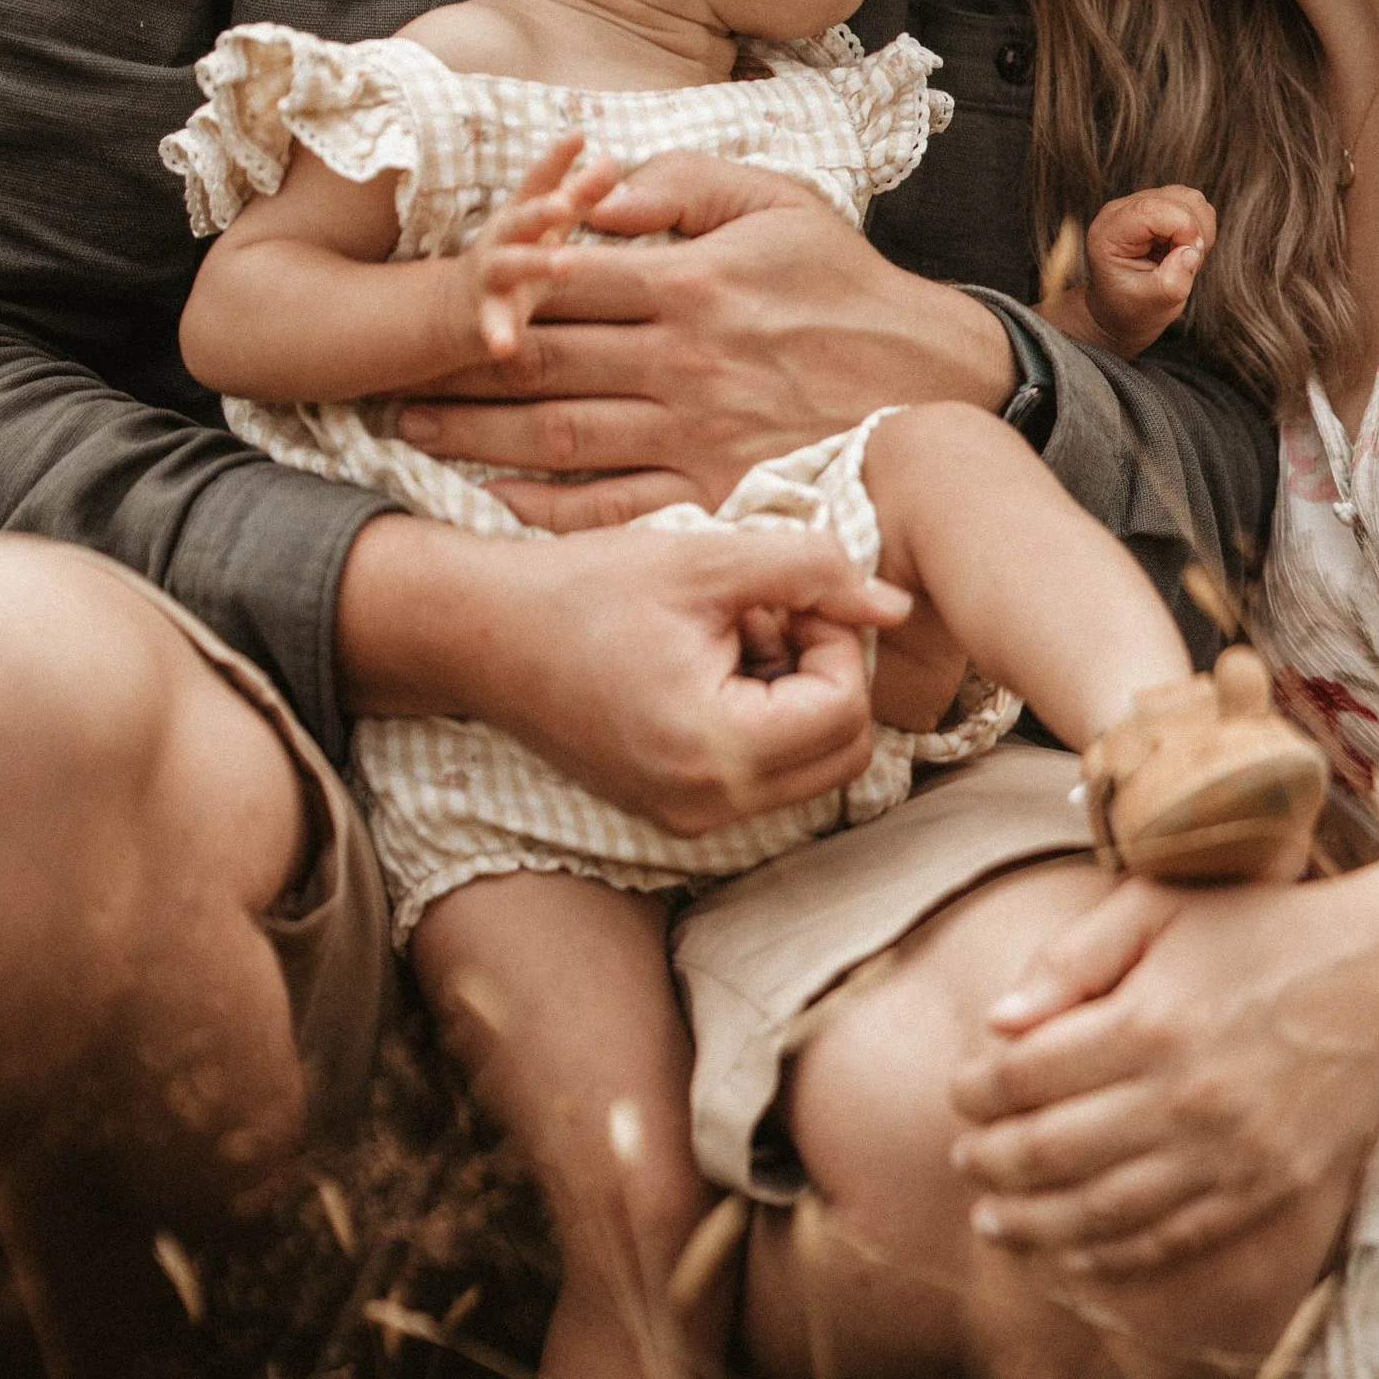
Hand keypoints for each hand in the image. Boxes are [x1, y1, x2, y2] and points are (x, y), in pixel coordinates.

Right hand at [336, 509, 910, 832]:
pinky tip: (711, 665)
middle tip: (771, 616)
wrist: (482, 634)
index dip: (835, 639)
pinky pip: (762, 774)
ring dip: (796, 696)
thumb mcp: (707, 560)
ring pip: (809, 766)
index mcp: (715, 749)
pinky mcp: (674, 811)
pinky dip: (761, 718)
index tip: (784, 596)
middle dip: (826, 674)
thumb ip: (813, 573)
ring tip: (733, 635)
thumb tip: (896, 604)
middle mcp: (706, 805)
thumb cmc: (586, 588)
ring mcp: (688, 818)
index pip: (847, 710)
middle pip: (843, 752)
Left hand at [389, 150, 1011, 529]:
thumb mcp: (781, 202)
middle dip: (453, 365)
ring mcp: (695, 434)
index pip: (560, 278)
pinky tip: (493, 498)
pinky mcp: (713, 494)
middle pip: (539, 360)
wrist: (938, 389)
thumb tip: (596, 190)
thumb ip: (684, 183)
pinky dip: (545, 507)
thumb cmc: (851, 289)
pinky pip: (611, 507)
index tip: (434, 285)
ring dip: (474, 434)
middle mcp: (682, 361)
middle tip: (385, 368)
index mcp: (691, 281)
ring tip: (410, 427)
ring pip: (557, 435)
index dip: (487, 282)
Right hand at [466, 134, 623, 362]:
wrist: (459, 308)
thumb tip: (611, 159)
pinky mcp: (484, 315)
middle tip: (566, 202)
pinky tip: (506, 347)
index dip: (557, 157)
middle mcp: (504, 238)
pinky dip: (498, 334)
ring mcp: (490, 276)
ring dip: (534, 262)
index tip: (579, 134)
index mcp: (524, 213)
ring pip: (509, 265)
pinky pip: (492, 325)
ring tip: (565, 263)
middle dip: (543, 208)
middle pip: (523, 218)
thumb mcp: (549, 226)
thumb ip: (580, 194)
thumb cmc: (520, 255)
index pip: (540, 180)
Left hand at [946, 855, 1378, 1275]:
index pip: (1022, 1076)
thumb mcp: (1161, 908)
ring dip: (1030, 1224)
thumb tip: (996, 1024)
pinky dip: (1105, 1258)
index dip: (975, 1091)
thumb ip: (1072, 959)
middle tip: (964, 1157)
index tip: (963, 1090)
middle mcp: (1184, 1099)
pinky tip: (1066, 1254)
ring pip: (1098, 1215)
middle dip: (988, 1161)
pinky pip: (1166, 1242)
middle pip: (1047, 1153)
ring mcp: (1227, 1156)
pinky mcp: (1264, 1191)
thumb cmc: (1263, 928)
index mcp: (1148, 1022)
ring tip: (991, 1219)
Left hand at [1041, 184, 1215, 361]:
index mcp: (1109, 232)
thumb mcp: (1150, 306)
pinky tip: (1183, 250)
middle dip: (1194, 235)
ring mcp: (1141, 203)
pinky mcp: (1159, 205)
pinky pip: (1195, 206)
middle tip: (1183, 266)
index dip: (1184, 229)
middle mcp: (1122, 210)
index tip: (1190, 260)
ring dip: (1199, 231)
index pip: (1152, 210)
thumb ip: (1171, 283)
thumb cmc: (1131, 308)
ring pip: (1191, 200)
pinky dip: (1200, 229)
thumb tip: (1191, 251)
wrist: (1121, 308)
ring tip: (1181, 259)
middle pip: (1179, 201)